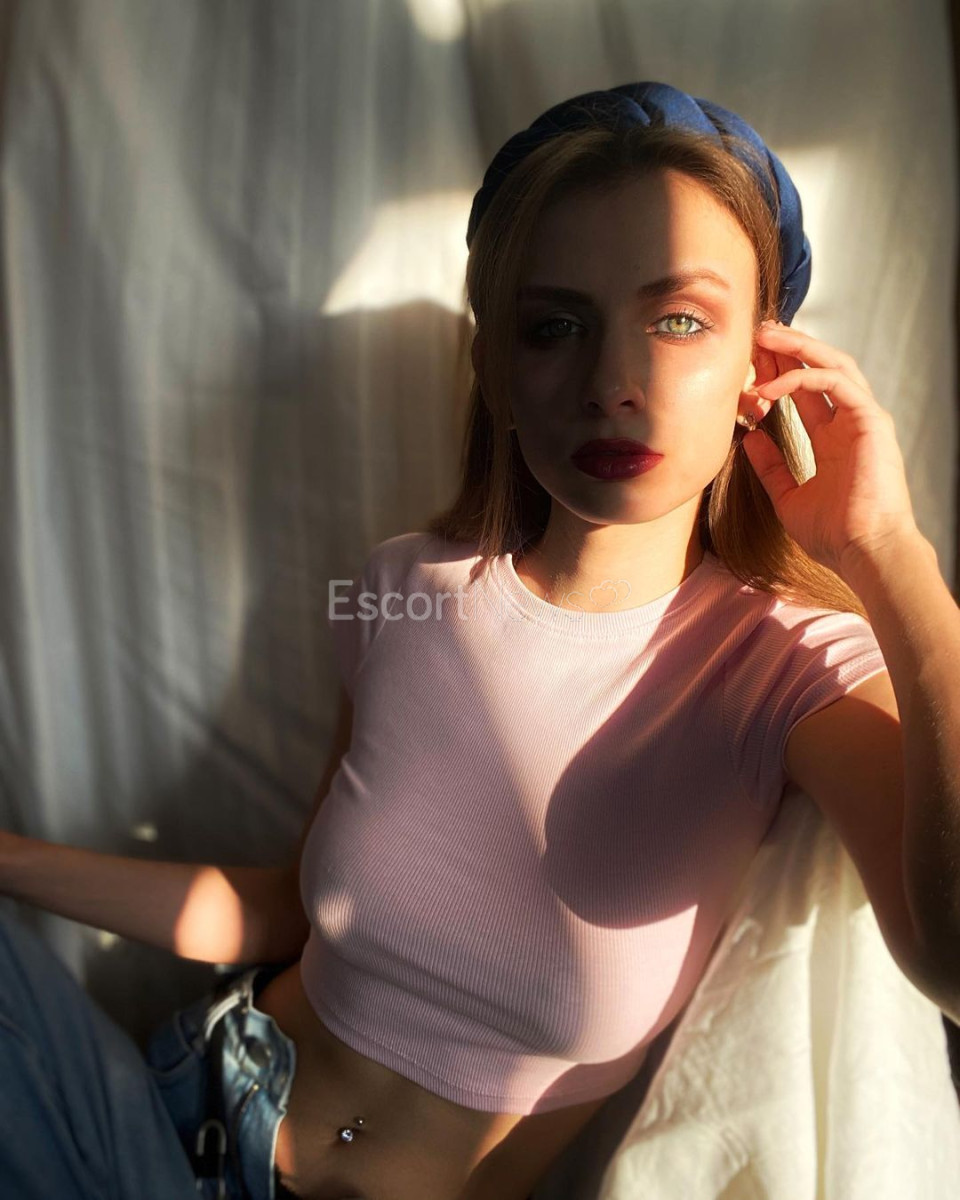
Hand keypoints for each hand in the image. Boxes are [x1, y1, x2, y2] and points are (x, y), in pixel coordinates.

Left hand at [739, 320, 919, 580]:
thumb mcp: (787, 496)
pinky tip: (770, 387)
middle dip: (787, 349)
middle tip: (755, 336)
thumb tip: (749, 439)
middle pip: (818, 369)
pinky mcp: (871, 420)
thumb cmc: (834, 534)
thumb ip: (770, 467)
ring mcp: (863, 418)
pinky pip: (835, 383)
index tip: (746, 367)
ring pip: (832, 364)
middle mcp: (850, 422)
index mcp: (834, 439)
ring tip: (764, 338)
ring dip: (797, 348)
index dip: (776, 374)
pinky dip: (802, 378)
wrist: (864, 552)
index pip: (804, 392)